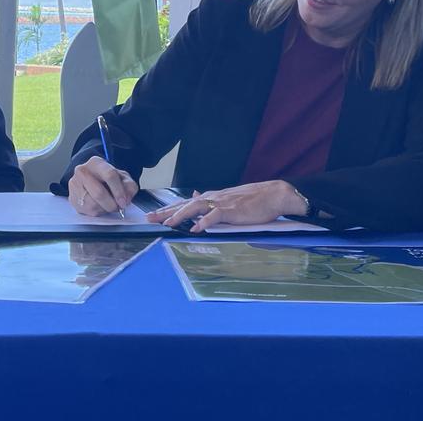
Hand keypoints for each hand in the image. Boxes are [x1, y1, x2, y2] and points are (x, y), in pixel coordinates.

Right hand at [67, 156, 138, 216]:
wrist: (92, 179)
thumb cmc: (108, 178)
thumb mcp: (122, 177)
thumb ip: (129, 186)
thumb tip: (126, 198)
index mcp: (96, 163)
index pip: (109, 175)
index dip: (118, 191)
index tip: (124, 202)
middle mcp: (82, 171)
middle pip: (99, 193)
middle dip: (112, 204)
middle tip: (118, 207)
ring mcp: (75, 185)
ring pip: (93, 204)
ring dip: (105, 209)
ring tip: (109, 205)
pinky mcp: (72, 198)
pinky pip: (87, 211)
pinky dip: (98, 212)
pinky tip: (100, 206)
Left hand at [145, 180, 304, 232]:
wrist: (273, 194)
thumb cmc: (252, 200)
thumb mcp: (227, 199)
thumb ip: (210, 201)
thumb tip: (194, 197)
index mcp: (211, 198)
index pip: (184, 203)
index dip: (168, 209)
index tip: (153, 215)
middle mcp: (213, 198)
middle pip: (184, 204)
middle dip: (166, 211)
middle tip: (149, 219)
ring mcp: (222, 203)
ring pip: (196, 207)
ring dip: (180, 215)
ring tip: (167, 223)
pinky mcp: (232, 210)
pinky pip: (215, 216)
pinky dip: (204, 222)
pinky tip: (195, 229)